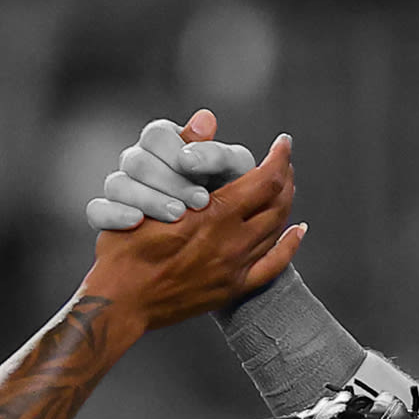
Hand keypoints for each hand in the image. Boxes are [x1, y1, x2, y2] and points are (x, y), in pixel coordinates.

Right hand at [87, 108, 258, 230]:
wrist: (221, 237)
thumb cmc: (231, 194)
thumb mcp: (234, 170)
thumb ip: (218, 147)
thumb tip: (205, 120)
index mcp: (165, 141)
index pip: (155, 135)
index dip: (175, 153)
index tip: (199, 174)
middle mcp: (139, 160)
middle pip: (136, 160)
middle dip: (169, 181)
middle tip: (199, 202)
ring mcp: (122, 187)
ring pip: (117, 184)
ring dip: (148, 199)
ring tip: (177, 216)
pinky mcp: (109, 215)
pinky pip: (96, 210)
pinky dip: (113, 214)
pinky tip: (138, 222)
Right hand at [87, 131, 301, 329]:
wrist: (121, 302)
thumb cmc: (125, 245)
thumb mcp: (149, 192)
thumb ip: (183, 154)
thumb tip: (208, 116)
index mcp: (215, 216)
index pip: (265, 180)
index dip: (278, 157)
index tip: (283, 142)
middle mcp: (233, 242)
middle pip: (278, 204)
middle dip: (285, 179)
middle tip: (285, 163)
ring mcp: (235, 269)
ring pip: (277, 231)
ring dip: (285, 205)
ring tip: (286, 188)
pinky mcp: (231, 288)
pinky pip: (273, 267)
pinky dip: (289, 246)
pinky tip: (297, 232)